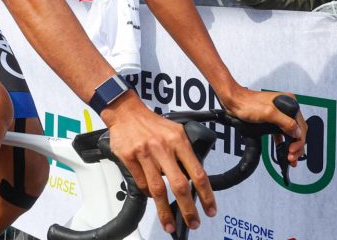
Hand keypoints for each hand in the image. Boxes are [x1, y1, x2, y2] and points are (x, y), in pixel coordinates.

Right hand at [102, 95, 215, 232]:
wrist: (126, 112)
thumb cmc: (152, 123)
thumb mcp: (176, 131)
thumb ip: (185, 152)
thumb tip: (195, 177)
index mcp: (178, 140)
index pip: (198, 172)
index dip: (206, 194)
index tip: (210, 209)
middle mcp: (162, 147)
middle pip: (179, 185)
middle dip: (188, 209)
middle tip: (193, 222)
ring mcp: (145, 154)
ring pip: (158, 189)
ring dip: (165, 211)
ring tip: (170, 223)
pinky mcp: (129, 158)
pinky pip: (141, 183)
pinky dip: (148, 193)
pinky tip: (152, 197)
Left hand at [221, 87, 305, 166]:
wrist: (234, 101)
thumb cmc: (247, 103)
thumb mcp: (268, 113)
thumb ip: (285, 122)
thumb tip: (297, 132)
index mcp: (289, 102)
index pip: (301, 126)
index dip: (299, 141)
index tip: (293, 151)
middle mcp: (287, 107)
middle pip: (297, 130)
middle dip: (297, 146)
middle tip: (292, 158)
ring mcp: (280, 114)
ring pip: (291, 132)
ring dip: (291, 145)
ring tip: (290, 157)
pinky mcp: (272, 119)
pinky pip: (282, 132)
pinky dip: (284, 141)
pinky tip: (283, 149)